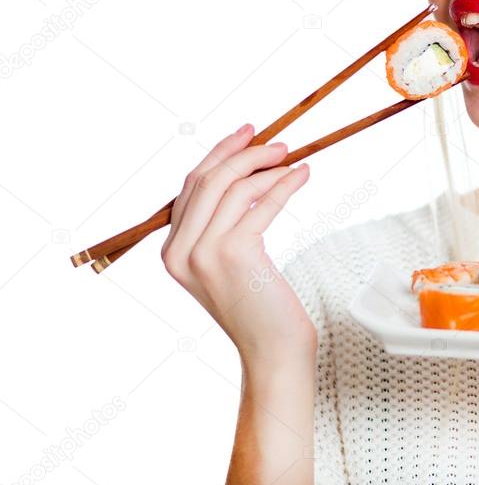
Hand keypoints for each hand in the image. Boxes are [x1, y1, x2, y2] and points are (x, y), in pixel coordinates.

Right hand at [161, 124, 314, 366]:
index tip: (246, 134)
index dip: (220, 154)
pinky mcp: (235, 253)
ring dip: (269, 167)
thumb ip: (220, 225)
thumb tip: (242, 171)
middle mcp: (179, 252)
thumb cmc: (259, 306)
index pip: (191, 187)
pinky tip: (301, 176)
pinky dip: (285, 184)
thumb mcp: (227, 263)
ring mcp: (204, 253)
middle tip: (278, 143)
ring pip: (235, 188)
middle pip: (208, 180)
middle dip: (244, 153)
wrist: (273, 350)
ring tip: (294, 160)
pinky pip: (262, 203)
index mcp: (171, 252)